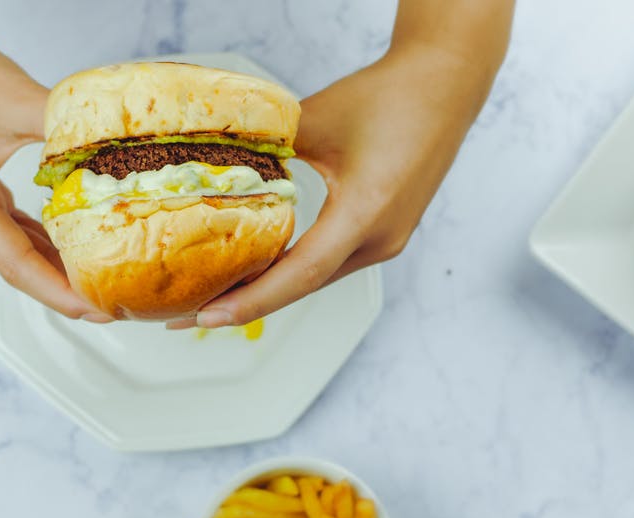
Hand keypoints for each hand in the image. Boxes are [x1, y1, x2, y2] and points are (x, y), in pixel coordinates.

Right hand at [0, 10, 110, 321]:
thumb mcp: (21, 102)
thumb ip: (71, 133)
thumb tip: (121, 151)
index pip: (16, 263)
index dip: (58, 292)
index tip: (94, 310)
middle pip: (13, 265)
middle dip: (61, 288)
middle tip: (110, 303)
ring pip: (9, 250)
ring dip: (50, 265)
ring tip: (96, 281)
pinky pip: (2, 230)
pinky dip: (35, 240)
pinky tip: (68, 247)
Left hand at [176, 46, 501, 329]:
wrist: (444, 84)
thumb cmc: (387, 96)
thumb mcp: (313, 119)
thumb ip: (264, 150)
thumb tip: (213, 169)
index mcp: (365, 213)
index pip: (299, 273)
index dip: (250, 300)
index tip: (206, 315)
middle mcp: (380, 239)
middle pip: (303, 287)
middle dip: (245, 305)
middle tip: (188, 316)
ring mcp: (387, 241)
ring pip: (316, 279)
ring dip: (268, 290)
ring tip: (213, 299)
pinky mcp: (385, 234)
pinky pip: (330, 263)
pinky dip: (291, 271)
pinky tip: (257, 271)